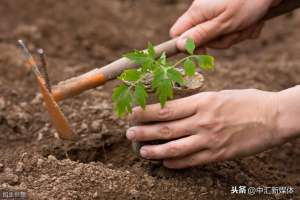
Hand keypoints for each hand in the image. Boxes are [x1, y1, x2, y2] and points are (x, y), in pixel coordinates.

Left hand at [126, 89, 286, 168]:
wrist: (274, 117)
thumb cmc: (246, 101)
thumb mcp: (218, 95)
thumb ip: (195, 104)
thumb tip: (173, 110)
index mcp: (203, 102)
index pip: (166, 108)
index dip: (145, 112)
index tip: (132, 114)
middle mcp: (203, 122)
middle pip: (166, 129)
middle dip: (144, 132)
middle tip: (129, 134)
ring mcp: (210, 140)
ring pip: (175, 148)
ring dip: (155, 151)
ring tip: (142, 152)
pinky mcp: (219, 155)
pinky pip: (192, 161)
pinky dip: (175, 163)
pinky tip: (165, 162)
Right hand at [170, 0, 277, 48]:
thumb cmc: (247, 2)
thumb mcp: (223, 23)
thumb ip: (200, 35)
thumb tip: (179, 46)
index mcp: (197, 12)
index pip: (177, 33)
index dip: (186, 46)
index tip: (203, 51)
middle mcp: (204, 12)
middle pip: (202, 39)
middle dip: (221, 40)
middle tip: (234, 31)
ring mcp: (217, 13)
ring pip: (219, 37)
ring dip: (236, 35)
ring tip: (248, 23)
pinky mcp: (229, 14)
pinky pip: (231, 31)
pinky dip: (243, 29)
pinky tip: (253, 20)